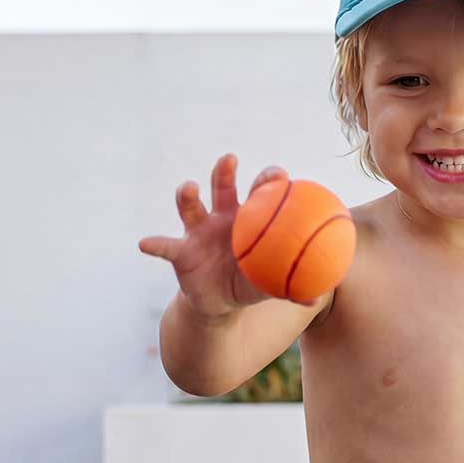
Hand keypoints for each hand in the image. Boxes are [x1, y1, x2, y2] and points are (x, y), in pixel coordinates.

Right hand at [138, 155, 302, 315]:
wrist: (219, 303)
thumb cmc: (249, 283)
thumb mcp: (270, 284)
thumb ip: (292, 286)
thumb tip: (317, 297)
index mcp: (248, 220)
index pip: (259, 192)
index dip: (267, 180)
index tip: (278, 175)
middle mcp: (221, 218)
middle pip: (221, 187)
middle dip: (224, 172)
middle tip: (230, 159)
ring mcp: (198, 231)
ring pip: (190, 206)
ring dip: (187, 195)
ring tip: (189, 188)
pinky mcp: (179, 251)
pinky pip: (165, 246)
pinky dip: (155, 243)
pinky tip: (146, 243)